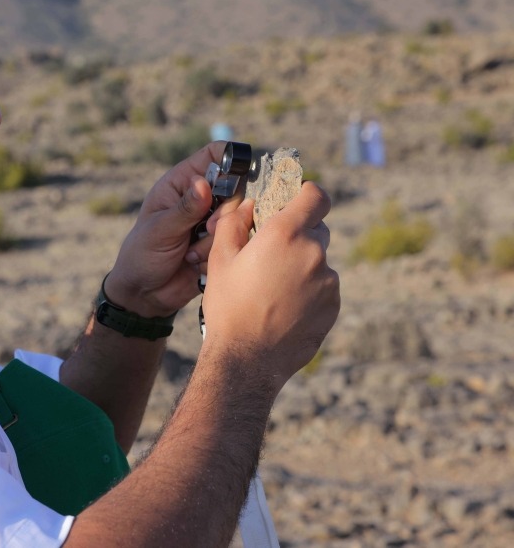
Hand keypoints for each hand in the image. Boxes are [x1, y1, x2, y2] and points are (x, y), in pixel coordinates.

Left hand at [104, 142, 238, 317]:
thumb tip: (203, 183)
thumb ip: (185, 209)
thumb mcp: (160, 230)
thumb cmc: (142, 255)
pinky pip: (235, 243)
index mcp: (180, 184)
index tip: (235, 176)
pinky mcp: (220, 243)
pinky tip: (196, 264)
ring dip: (215, 239)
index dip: (230, 158)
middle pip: (234, 189)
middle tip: (206, 229)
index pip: (213, 155)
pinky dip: (217, 255)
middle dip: (223, 212)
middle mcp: (200, 198)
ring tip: (190, 253)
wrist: (145, 293)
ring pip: (236, 219)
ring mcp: (212, 221)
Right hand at [201, 183, 340, 393]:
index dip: (307, 194)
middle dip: (297, 235)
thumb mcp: (219, 260)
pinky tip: (284, 307)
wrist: (247, 359)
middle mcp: (313, 253)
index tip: (295, 200)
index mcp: (285, 234)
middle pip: (316, 229)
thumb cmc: (228, 306)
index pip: (316, 196)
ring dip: (302, 265)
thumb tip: (249, 206)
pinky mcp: (333, 305)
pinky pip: (323, 287)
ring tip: (273, 290)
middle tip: (271, 254)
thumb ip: (235, 224)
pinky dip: (308, 290)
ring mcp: (327, 281)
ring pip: (318, 260)